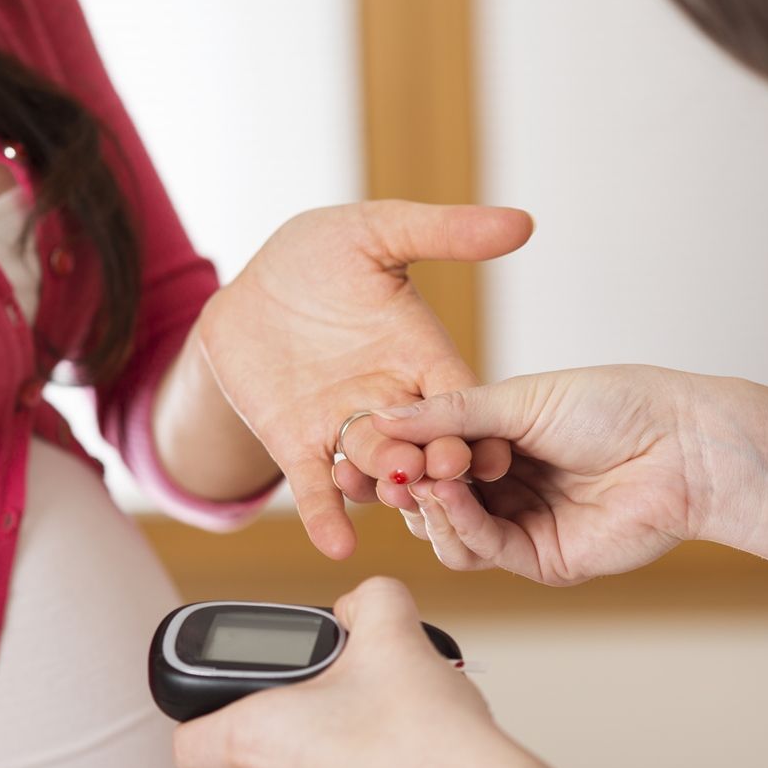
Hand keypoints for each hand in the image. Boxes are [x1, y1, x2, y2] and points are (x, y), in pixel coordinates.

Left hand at [172, 578, 554, 767]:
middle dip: (289, 732)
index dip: (205, 716)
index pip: (186, 742)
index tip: (246, 699)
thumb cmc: (426, 728)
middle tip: (338, 703)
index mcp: (256, 740)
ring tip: (378, 736)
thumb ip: (364, 599)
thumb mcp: (392, 628)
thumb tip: (355, 608)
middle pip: (253, 764)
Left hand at [196, 201, 529, 558]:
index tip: (496, 449)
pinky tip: (336, 544)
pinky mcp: (298, 445)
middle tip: (445, 473)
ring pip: (377, 469)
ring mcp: (346, 428)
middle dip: (437, 461)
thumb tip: (521, 224)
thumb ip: (444, 232)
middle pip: (425, 443)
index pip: (462, 398)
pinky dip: (327, 516)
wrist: (246, 289)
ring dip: (388, 487)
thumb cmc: (316, 256)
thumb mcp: (377, 232)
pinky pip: (317, 488)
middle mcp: (393, 401)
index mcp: (423, 356)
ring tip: (393, 495)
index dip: (478, 425)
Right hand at [369, 366, 703, 584]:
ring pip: (448, 534)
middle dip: (407, 485)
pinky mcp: (541, 559)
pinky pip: (482, 551)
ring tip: (426, 480)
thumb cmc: (617, 407)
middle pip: (431, 500)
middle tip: (392, 469)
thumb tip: (382, 416)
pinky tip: (449, 496)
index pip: (429, 455)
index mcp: (499, 441)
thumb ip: (449, 414)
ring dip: (428, 508)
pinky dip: (457, 524)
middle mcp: (506, 486)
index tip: (369, 443)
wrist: (682, 447)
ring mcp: (522, 525)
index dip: (399, 453)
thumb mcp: (519, 399)